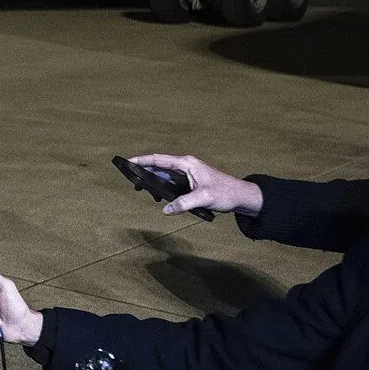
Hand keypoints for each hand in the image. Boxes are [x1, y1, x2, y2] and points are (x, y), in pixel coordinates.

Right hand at [129, 154, 262, 217]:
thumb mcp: (204, 198)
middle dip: (144, 173)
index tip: (127, 162)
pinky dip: (161, 189)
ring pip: (163, 176)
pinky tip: (159, 198)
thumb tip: (166, 210)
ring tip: (144, 192)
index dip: (142, 160)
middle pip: (158, 167)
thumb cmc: (225, 193)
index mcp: (186, 164)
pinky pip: (170, 184)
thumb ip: (183, 203)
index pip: (159, 159)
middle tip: (133, 184)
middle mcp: (185, 166)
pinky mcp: (189, 183)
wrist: (240, 196)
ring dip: (153, 183)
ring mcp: (186, 174)